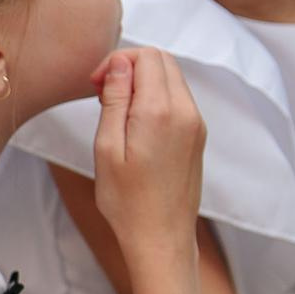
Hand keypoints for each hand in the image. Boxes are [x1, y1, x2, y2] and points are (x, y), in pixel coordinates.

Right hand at [88, 48, 205, 257]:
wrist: (160, 237)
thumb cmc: (127, 201)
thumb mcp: (107, 147)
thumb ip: (115, 99)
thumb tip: (119, 63)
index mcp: (160, 111)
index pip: (146, 56)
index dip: (116, 61)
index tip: (97, 85)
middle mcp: (185, 112)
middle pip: (162, 61)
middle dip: (130, 67)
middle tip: (104, 94)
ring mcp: (196, 124)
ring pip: (172, 78)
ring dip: (143, 82)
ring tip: (117, 111)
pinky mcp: (198, 136)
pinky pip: (178, 99)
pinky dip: (156, 98)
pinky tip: (135, 124)